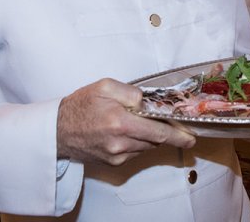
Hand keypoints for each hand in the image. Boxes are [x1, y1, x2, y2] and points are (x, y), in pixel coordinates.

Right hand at [56, 78, 195, 165]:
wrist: (58, 129)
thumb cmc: (80, 105)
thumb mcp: (104, 86)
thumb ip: (130, 91)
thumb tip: (148, 101)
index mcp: (120, 122)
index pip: (158, 131)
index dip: (178, 134)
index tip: (191, 135)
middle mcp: (120, 143)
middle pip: (155, 139)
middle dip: (163, 130)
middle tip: (167, 120)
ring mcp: (117, 155)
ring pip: (146, 146)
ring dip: (149, 135)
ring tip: (136, 121)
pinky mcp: (113, 163)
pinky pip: (135, 152)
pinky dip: (137, 141)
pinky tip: (126, 131)